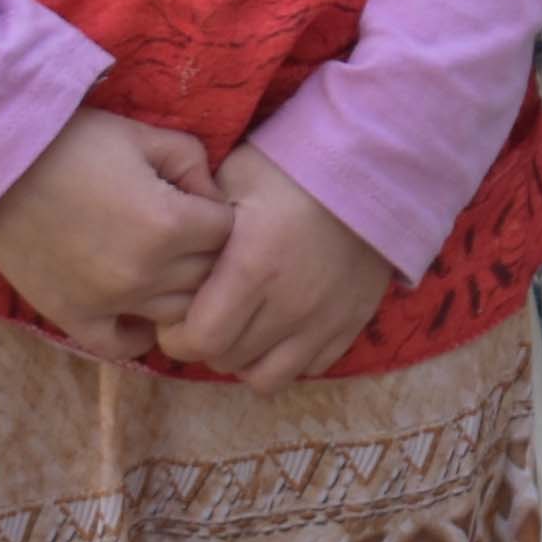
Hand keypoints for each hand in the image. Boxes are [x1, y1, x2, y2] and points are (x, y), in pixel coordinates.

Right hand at [0, 110, 227, 363]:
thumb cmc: (71, 142)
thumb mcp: (143, 135)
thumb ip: (193, 162)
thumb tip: (212, 197)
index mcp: (169, 224)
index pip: (229, 234)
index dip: (220, 215)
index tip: (201, 203)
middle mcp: (146, 272)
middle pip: (210, 278)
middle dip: (207, 254)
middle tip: (188, 234)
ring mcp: (109, 301)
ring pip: (178, 315)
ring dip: (180, 292)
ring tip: (166, 268)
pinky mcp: (73, 316)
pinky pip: (122, 346)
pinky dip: (138, 333)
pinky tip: (139, 309)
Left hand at [163, 148, 397, 388]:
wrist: (373, 165)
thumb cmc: (294, 166)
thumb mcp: (234, 178)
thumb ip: (197, 221)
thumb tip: (168, 256)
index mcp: (252, 267)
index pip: (199, 339)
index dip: (177, 336)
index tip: (177, 317)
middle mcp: (290, 304)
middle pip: (227, 360)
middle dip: (208, 343)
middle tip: (209, 315)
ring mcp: (325, 319)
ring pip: (267, 377)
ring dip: (247, 358)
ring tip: (245, 329)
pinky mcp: (352, 323)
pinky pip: (310, 367)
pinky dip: (288, 356)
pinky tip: (282, 327)